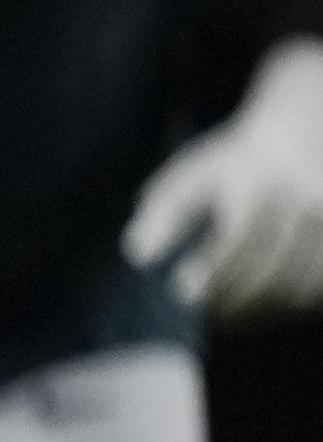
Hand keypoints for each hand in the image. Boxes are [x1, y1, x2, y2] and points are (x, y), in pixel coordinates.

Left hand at [129, 37, 322, 312]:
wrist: (305, 129)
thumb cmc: (238, 161)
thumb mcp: (195, 174)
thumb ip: (165, 212)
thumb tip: (137, 254)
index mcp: (257, 184)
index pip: (232, 245)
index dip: (208, 275)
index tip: (182, 289)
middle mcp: (300, 201)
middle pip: (264, 271)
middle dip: (231, 298)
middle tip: (208, 309)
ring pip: (296, 284)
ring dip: (261, 307)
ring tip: (232, 311)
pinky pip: (318, 285)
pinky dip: (292, 301)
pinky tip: (267, 305)